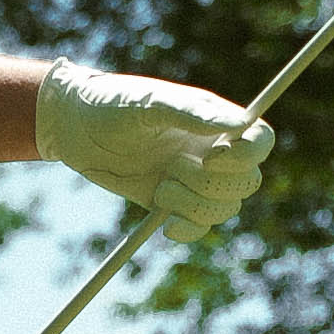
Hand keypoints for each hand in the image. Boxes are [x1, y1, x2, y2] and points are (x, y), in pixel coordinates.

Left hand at [35, 57, 273, 241]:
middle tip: (175, 167)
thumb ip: (193, 113)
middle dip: (213, 183)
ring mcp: (193, 179)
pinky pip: (199, 226)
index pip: (259, 141)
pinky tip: (167, 226)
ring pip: (225, 207)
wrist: (74, 128)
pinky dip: (190, 230)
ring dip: (196, 205)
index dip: (247, 155)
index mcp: (214, 122)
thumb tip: (242, 123)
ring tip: (160, 187)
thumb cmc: (112, 103)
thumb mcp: (150, 103)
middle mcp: (210, 151)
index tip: (212, 156)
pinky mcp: (171, 202)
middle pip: (247, 181)